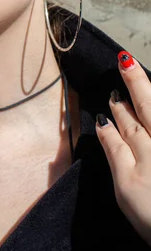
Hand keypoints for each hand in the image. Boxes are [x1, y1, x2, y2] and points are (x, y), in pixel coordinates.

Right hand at [96, 50, 150, 245]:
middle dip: (135, 85)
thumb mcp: (126, 188)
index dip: (117, 111)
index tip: (111, 97)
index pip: (126, 125)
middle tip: (125, 62)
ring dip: (146, 94)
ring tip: (136, 75)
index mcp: (142, 152)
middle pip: (146, 109)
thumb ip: (114, 150)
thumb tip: (103, 122)